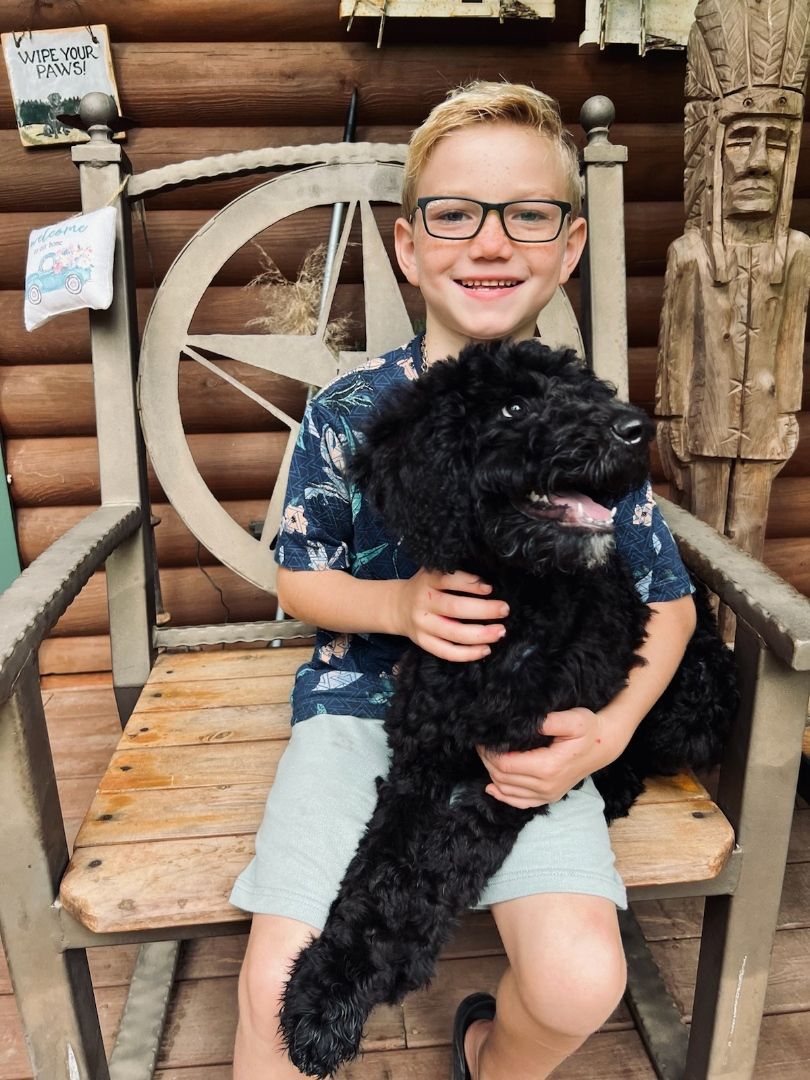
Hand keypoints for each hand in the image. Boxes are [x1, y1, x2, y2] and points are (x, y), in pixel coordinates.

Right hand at [395, 569, 508, 661]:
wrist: (397, 606)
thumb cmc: (426, 588)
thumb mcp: (434, 573)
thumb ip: (456, 576)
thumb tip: (489, 584)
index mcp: (427, 580)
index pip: (449, 580)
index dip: (470, 584)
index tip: (490, 588)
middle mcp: (423, 603)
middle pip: (454, 608)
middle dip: (483, 610)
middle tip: (504, 610)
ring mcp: (422, 625)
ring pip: (453, 633)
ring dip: (480, 635)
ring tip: (500, 632)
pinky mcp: (423, 642)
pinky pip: (446, 652)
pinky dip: (467, 654)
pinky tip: (485, 649)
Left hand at [478, 707, 616, 807]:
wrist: (604, 746)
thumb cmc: (589, 730)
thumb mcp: (574, 719)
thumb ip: (549, 721)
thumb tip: (525, 723)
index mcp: (548, 767)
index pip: (506, 765)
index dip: (489, 753)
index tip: (483, 739)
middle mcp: (546, 785)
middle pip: (503, 778)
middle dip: (487, 761)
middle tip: (481, 744)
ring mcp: (548, 794)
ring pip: (507, 791)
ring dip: (492, 774)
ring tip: (486, 756)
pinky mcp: (549, 797)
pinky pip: (520, 803)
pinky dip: (503, 796)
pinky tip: (491, 787)